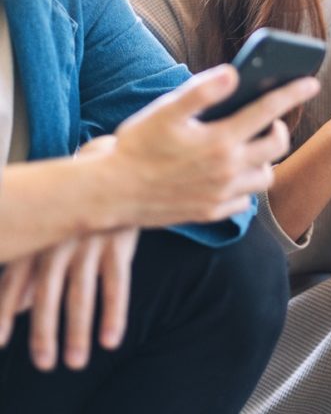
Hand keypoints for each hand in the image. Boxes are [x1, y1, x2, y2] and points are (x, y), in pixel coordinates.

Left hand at [0, 136, 138, 370]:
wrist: (112, 166)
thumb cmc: (74, 204)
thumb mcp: (49, 232)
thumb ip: (32, 269)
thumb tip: (20, 307)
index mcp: (38, 237)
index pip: (15, 280)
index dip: (4, 311)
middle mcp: (59, 240)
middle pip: (49, 294)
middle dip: (45, 332)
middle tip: (45, 364)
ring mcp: (90, 241)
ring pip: (81, 293)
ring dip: (77, 330)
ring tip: (75, 361)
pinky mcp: (118, 241)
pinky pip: (116, 282)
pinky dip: (114, 312)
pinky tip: (111, 338)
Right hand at [106, 66, 319, 226]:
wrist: (112, 194)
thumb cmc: (136, 147)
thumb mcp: (165, 111)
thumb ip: (202, 91)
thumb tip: (234, 73)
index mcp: (220, 140)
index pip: (268, 110)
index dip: (293, 93)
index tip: (311, 82)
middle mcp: (228, 169)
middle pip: (277, 147)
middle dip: (280, 130)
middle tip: (270, 122)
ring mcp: (222, 194)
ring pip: (265, 177)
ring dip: (265, 161)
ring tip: (250, 148)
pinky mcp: (212, 212)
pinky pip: (244, 202)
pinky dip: (245, 187)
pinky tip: (231, 175)